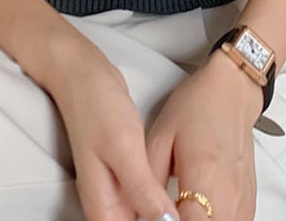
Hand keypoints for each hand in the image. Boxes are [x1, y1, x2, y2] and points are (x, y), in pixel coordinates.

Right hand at [43, 32, 181, 220]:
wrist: (85, 78)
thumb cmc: (99, 108)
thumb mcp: (124, 147)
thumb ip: (142, 190)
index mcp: (104, 209)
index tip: (193, 216)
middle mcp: (110, 209)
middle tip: (200, 209)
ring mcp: (119, 195)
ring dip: (170, 216)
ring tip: (198, 205)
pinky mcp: (128, 181)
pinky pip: (149, 205)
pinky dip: (166, 205)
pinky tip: (186, 198)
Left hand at [145, 47, 263, 219]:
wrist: (231, 91)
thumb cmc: (198, 106)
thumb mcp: (160, 135)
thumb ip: (149, 179)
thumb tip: (140, 209)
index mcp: (203, 174)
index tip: (158, 217)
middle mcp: (227, 191)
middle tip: (165, 214)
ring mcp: (242, 199)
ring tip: (183, 210)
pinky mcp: (248, 201)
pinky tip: (201, 213)